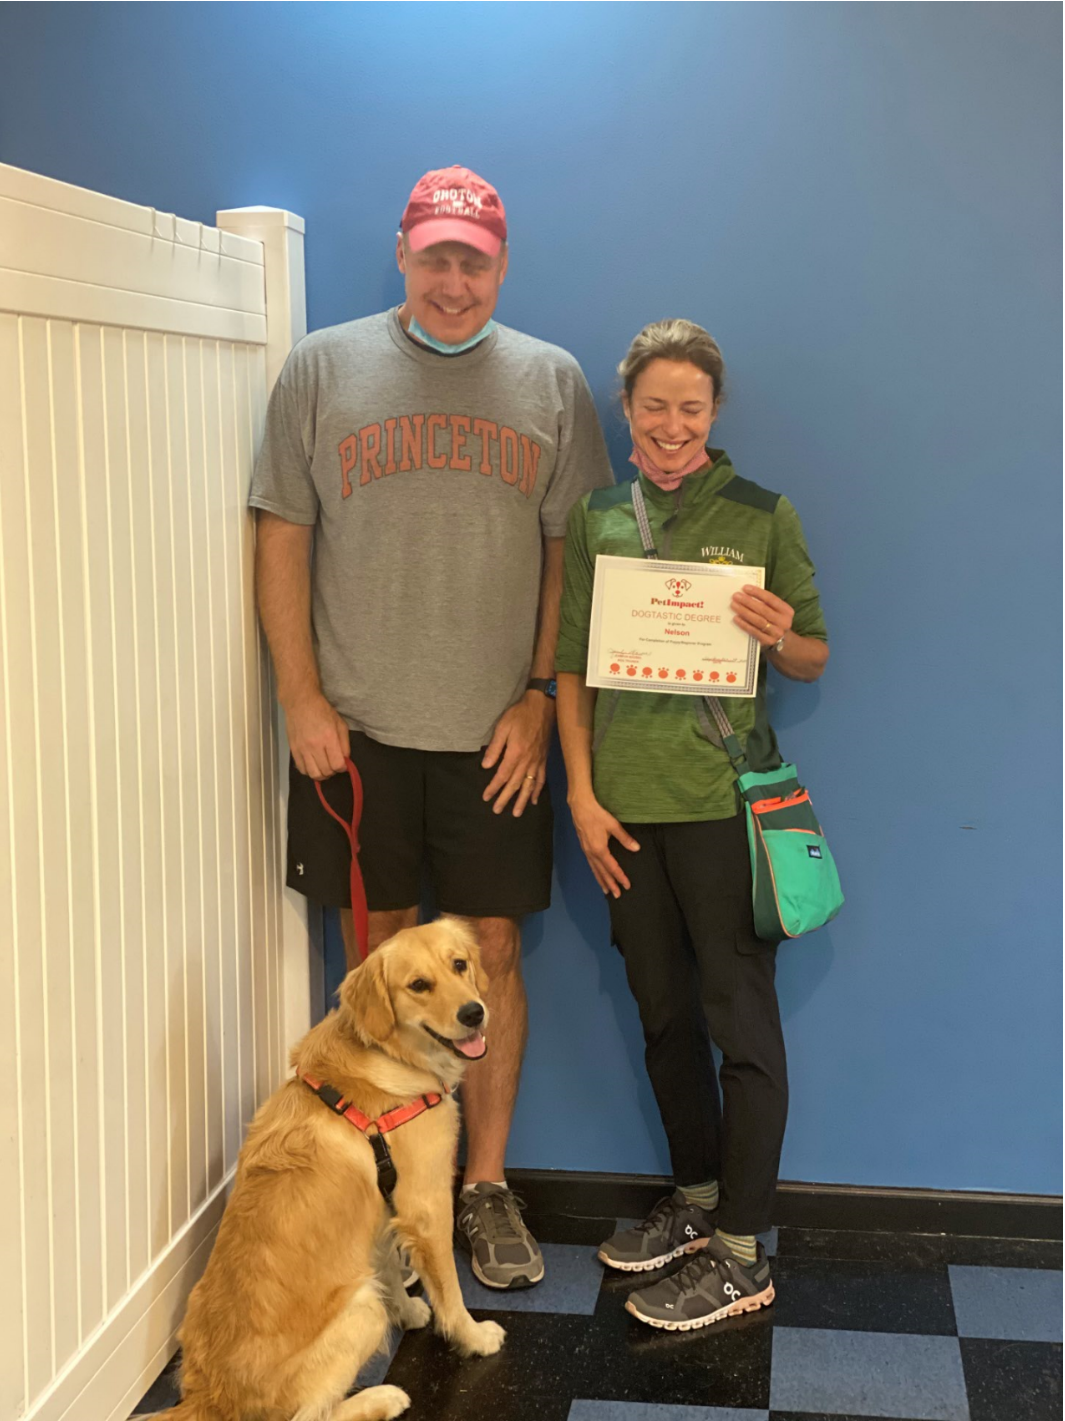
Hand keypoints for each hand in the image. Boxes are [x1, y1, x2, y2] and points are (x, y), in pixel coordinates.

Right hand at [284, 691, 350, 779]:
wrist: (300, 702)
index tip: (343, 764)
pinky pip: (302, 769)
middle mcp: (315, 746)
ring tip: (324, 768)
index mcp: (329, 738)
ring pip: (313, 774)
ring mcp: (302, 749)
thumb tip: (345, 760)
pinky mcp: (293, 750)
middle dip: (333, 771)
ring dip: (321, 775)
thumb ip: (345, 744)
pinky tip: (313, 765)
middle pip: (326, 771)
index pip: (337, 765)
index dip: (342, 767)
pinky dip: (309, 771)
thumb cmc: (323, 711)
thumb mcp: (340, 724)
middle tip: (333, 764)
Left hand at [481, 693, 552, 816]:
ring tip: (516, 813)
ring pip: (529, 785)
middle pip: (515, 784)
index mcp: (516, 754)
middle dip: (505, 799)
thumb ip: (495, 748)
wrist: (542, 707)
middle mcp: (527, 761)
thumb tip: (486, 766)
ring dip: (522, 800)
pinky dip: (537, 790)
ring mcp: (537, 762)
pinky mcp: (543, 760)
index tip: (486, 797)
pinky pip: (541, 779)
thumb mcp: (503, 727)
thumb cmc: (519, 715)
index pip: (502, 776)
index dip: (494, 788)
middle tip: (497, 810)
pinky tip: (534, 800)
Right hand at [569, 791, 639, 897]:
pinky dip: (595, 872)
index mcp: (599, 850)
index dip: (620, 877)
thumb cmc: (597, 814)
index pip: (612, 867)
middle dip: (610, 884)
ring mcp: (586, 851)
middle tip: (617, 895)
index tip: (627, 886)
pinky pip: (590, 864)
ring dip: (601, 880)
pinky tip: (597, 873)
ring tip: (606, 890)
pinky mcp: (584, 847)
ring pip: (594, 870)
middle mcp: (591, 853)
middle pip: (602, 872)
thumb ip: (625, 838)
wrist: (580, 806)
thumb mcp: (613, 825)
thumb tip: (636, 849)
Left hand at [731, 584, 794, 647]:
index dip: (757, 593)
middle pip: (763, 610)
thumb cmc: (776, 622)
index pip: (771, 599)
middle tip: (736, 596)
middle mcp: (783, 622)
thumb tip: (748, 593)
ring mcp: (776, 633)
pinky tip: (736, 618)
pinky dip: (744, 624)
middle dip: (748, 602)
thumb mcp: (777, 612)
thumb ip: (767, 603)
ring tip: (734, 605)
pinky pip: (754, 631)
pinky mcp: (768, 641)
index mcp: (786, 611)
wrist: (784, 643)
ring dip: (744, 612)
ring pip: (758, 620)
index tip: (745, 588)